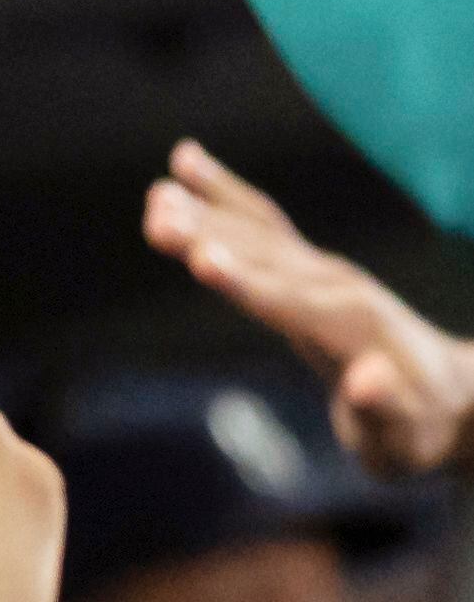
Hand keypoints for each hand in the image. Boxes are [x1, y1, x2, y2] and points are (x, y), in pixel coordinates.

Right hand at [149, 140, 473, 477]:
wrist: (453, 396)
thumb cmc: (420, 430)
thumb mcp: (405, 437)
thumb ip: (386, 409)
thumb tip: (367, 380)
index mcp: (353, 328)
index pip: (287, 302)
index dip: (243, 283)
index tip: (200, 260)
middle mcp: (337, 286)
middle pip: (263, 256)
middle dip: (208, 235)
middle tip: (157, 212)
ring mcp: (324, 272)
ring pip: (257, 232)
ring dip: (206, 210)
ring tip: (156, 195)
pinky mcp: (310, 270)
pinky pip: (261, 224)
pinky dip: (223, 194)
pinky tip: (186, 164)